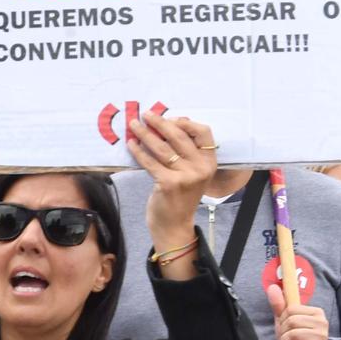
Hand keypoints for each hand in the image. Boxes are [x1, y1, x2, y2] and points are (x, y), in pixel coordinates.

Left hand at [127, 113, 219, 244]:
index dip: (186, 122)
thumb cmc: (180, 196)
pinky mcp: (168, 184)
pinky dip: (139, 151)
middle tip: (146, 114)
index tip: (169, 118)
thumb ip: (186, 152)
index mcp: (209, 162)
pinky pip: (150, 162)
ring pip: (162, 148)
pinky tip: (131, 144)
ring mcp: (186, 176)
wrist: (174, 225)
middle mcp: (201, 168)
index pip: (204, 133)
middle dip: (160, 123)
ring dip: (145, 134)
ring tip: (133, 125)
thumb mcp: (191, 173)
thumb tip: (171, 123)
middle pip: (179, 136)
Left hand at [264, 283, 329, 339]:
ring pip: (293, 334)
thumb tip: (272, 287)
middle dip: (284, 331)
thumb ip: (279, 305)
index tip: (287, 327)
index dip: (283, 319)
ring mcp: (322, 337)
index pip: (291, 309)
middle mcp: (323, 323)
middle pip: (291, 321)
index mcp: (317, 312)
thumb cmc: (296, 339)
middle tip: (288, 338)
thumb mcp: (286, 321)